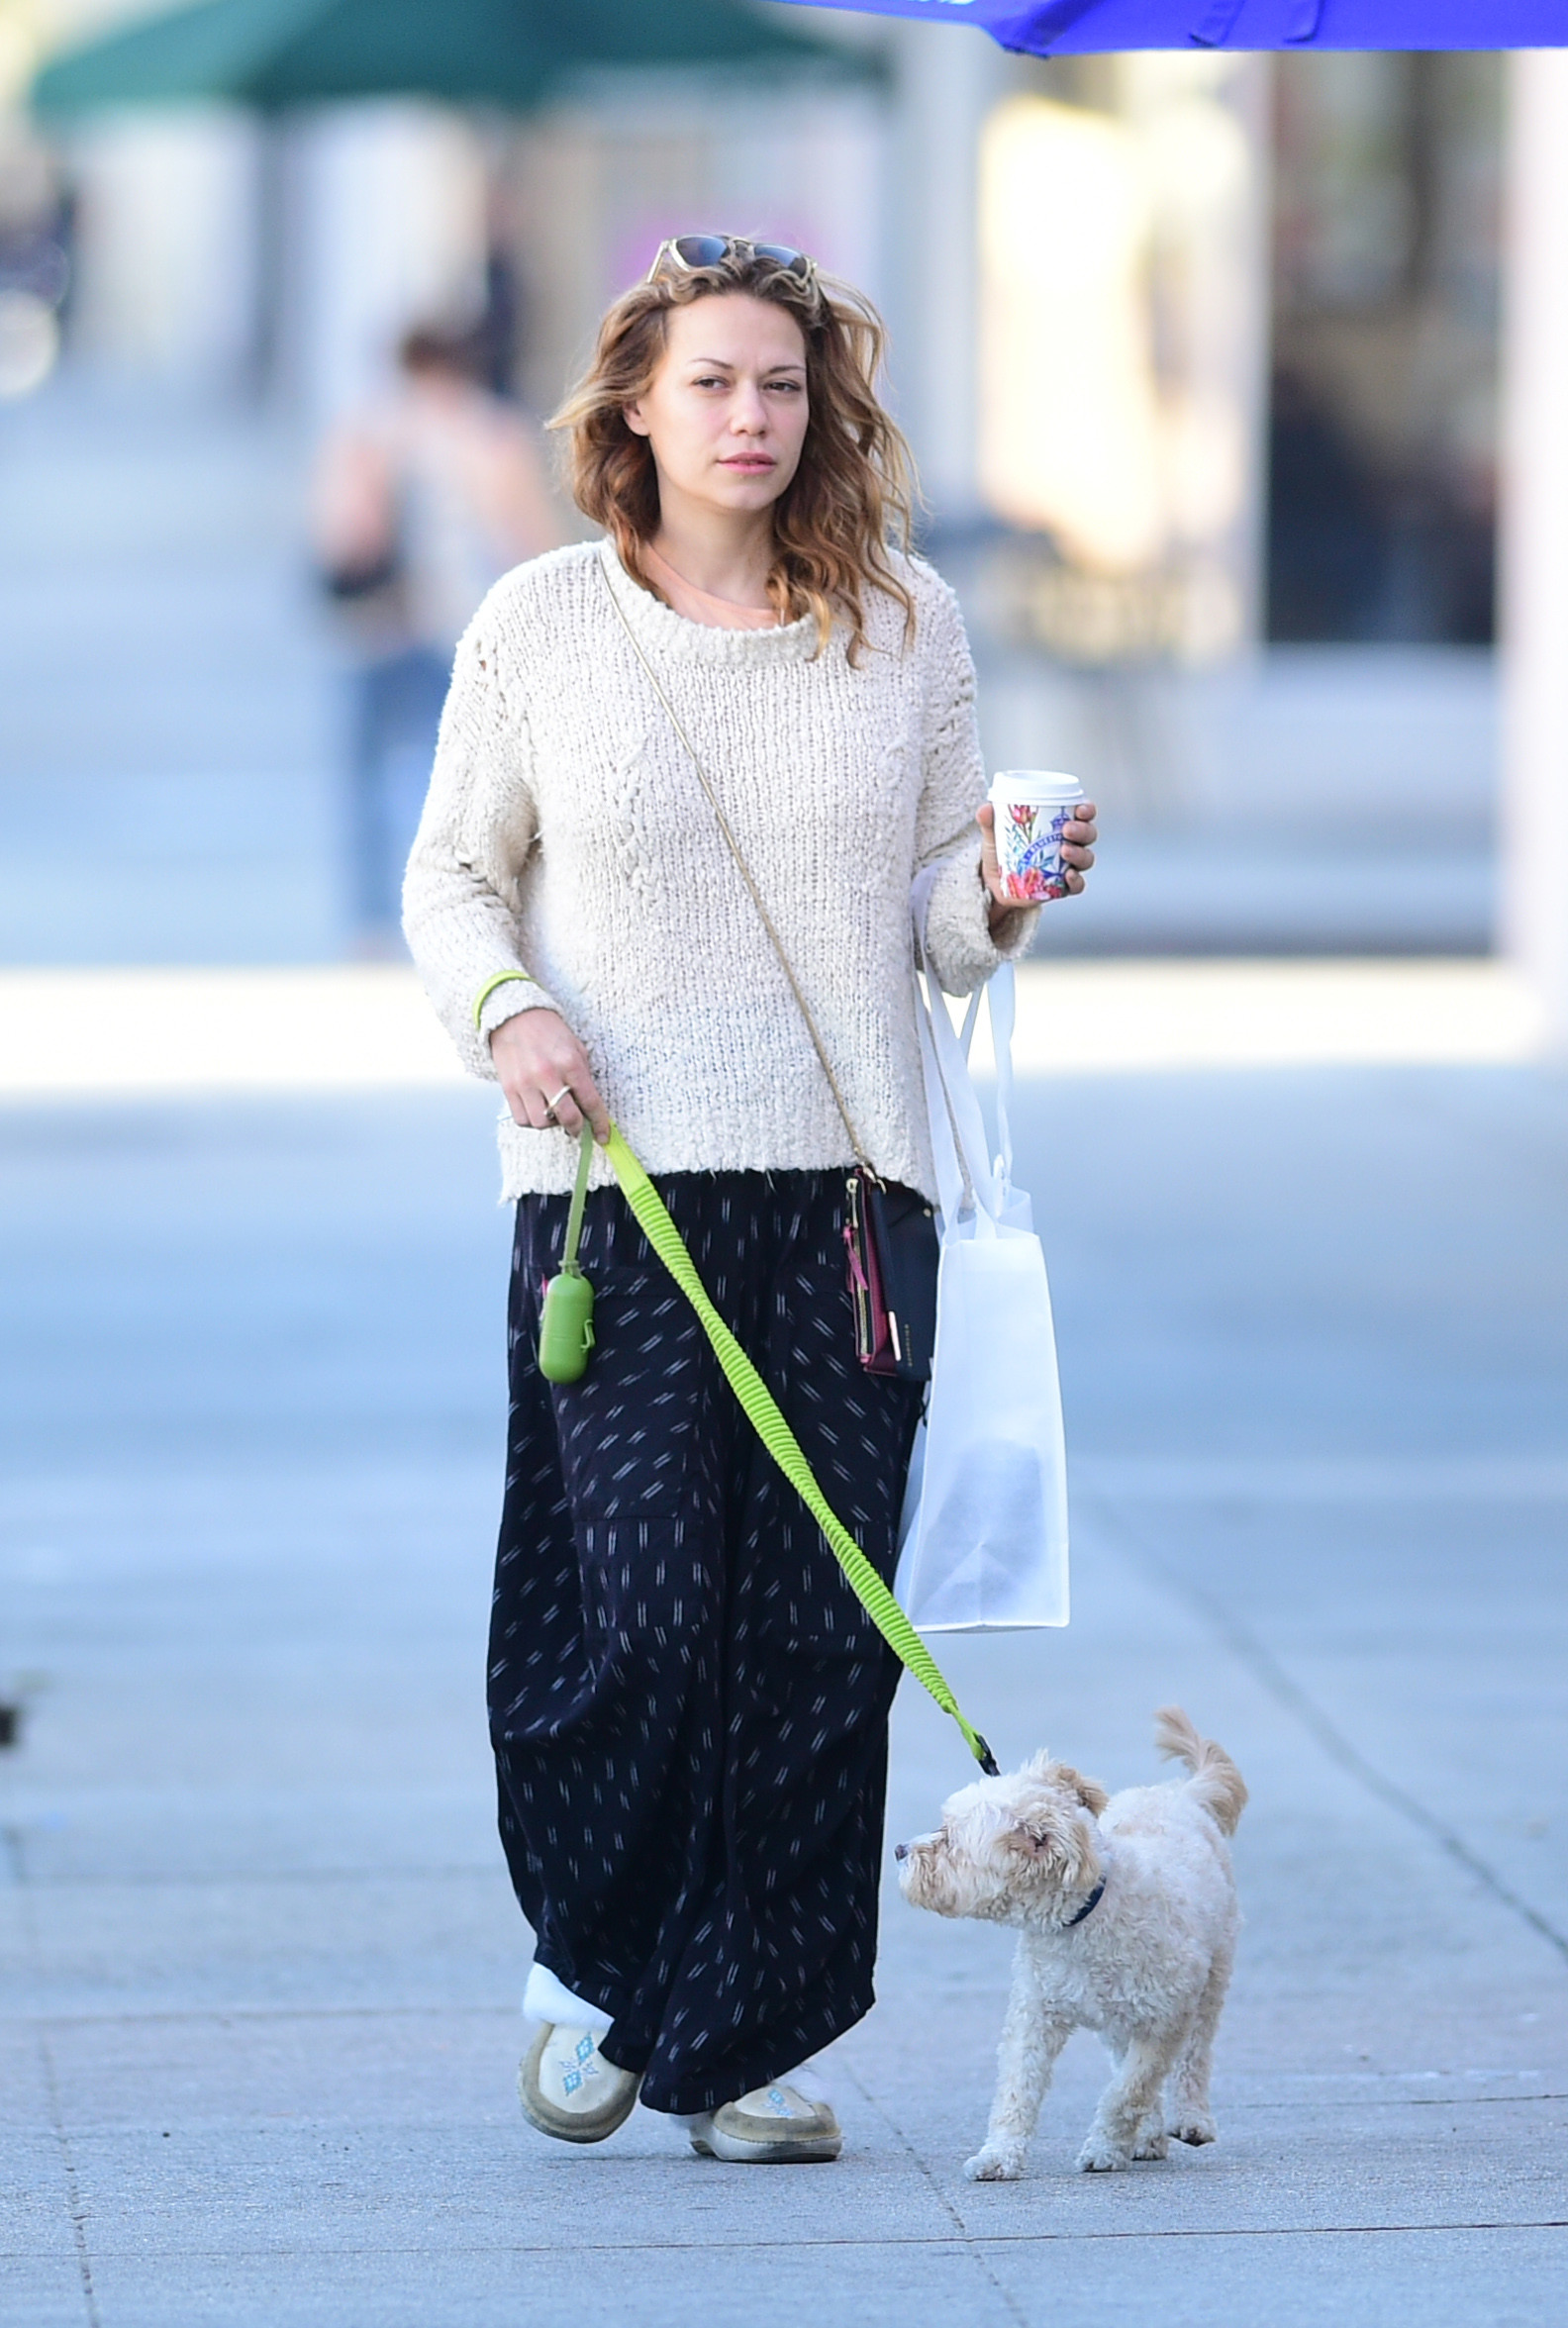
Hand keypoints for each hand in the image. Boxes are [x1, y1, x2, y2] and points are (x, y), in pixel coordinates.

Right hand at [489, 1009, 610, 1144]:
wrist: (513, 1016)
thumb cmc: (547, 1031)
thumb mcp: (575, 1047)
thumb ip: (583, 1077)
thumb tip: (589, 1107)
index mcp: (569, 1063)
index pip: (590, 1102)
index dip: (600, 1123)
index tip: (603, 1136)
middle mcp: (547, 1074)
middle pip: (567, 1118)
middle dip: (576, 1128)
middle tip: (576, 1128)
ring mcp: (525, 1083)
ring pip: (542, 1123)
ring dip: (551, 1123)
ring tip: (553, 1111)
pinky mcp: (508, 1088)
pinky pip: (522, 1119)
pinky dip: (532, 1120)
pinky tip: (537, 1108)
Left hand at [977, 799, 1098, 925]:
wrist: (993, 884)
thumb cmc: (1001, 853)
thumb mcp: (994, 835)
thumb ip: (990, 821)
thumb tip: (985, 809)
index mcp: (1059, 825)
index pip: (1082, 813)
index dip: (1087, 809)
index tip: (1080, 808)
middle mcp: (1069, 844)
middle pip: (1088, 834)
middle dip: (1083, 830)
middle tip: (1067, 830)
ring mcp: (1067, 866)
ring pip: (1086, 858)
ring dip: (1080, 853)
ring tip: (1065, 851)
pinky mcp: (1061, 887)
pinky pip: (1077, 885)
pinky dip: (1076, 881)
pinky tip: (1068, 876)